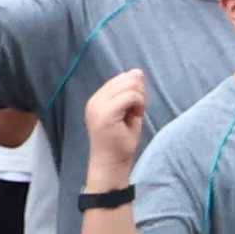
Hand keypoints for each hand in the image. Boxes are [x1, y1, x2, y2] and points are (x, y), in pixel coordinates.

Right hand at [79, 71, 151, 189]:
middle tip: (136, 112)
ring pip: (130, 85)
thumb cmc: (120, 140)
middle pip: (127, 78)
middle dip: (139, 92)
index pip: (122, 78)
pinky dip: (139, 105)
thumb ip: (131, 91)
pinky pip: (131, 96)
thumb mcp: (128, 110)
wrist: (111, 163)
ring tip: (134, 115)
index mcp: (97, 98)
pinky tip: (135, 117)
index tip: (134, 108)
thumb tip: (137, 71)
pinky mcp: (106, 113)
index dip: (135, 89)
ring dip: (140, 99)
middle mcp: (94, 100)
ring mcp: (98, 105)